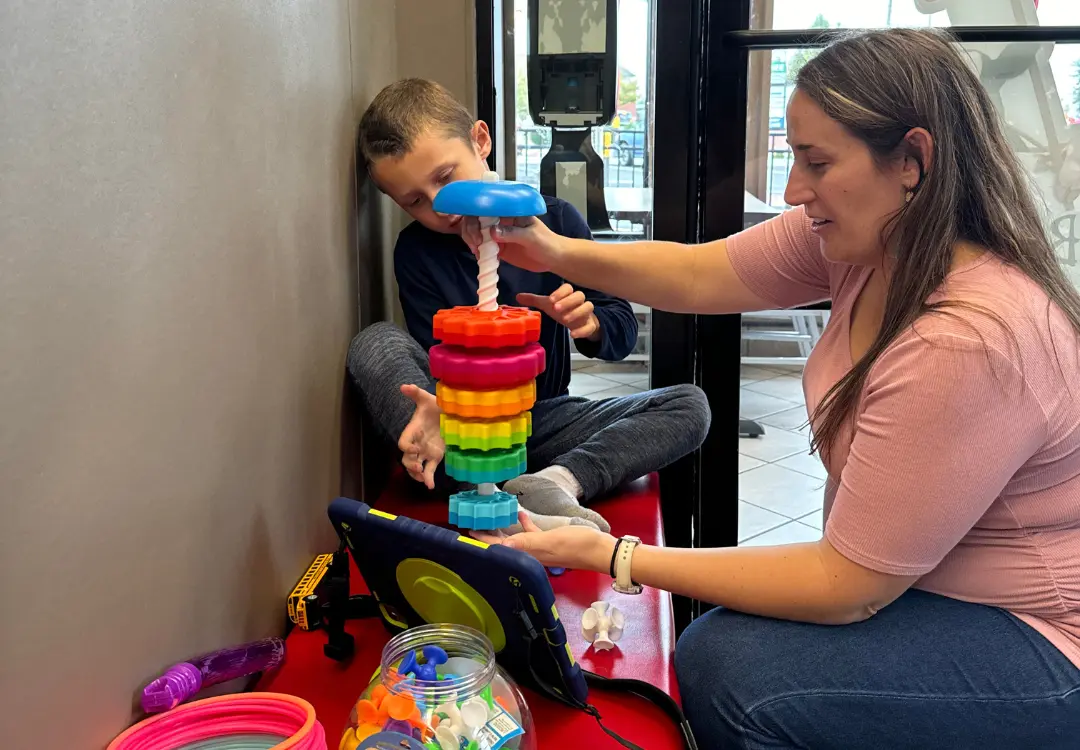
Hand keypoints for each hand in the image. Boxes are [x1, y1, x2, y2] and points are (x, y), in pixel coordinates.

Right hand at [397, 384, 443, 489]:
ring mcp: (425, 452)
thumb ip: (416, 393)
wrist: (449, 414)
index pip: (403, 442)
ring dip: (416, 474)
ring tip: (423, 477)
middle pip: (406, 458)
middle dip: (409, 464)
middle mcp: (417, 443)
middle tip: (418, 467)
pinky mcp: (435, 457)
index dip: (406, 447)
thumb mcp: (428, 399)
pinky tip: (430, 486)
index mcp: (413, 431)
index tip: (415, 448)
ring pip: (415, 467)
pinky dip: (428, 479)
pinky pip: (429, 471)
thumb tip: (404, 386)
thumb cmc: (436, 406)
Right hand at [461, 216, 565, 272]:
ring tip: (477, 252)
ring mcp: (498, 234)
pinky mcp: (498, 247)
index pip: (487, 206)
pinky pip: (482, 247)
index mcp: (509, 211)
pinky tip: (480, 257)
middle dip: (471, 229)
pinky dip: (477, 251)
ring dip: (472, 240)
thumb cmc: (547, 242)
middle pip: (476, 218)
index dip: (476, 213)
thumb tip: (492, 231)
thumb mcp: (531, 236)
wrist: (554, 258)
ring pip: (477, 232)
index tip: (477, 229)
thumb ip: (512, 232)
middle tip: (476, 244)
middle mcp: (501, 220)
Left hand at [473, 511, 616, 571]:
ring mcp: (540, 548)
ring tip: (491, 519)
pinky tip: (520, 514)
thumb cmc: (577, 545)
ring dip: (502, 531)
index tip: (467, 532)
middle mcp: (531, 553)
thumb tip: (501, 546)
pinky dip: (524, 524)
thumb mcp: (551, 541)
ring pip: (514, 539)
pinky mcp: (550, 542)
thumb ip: (527, 542)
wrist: (600, 550)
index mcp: (528, 553)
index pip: (499, 548)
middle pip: (502, 545)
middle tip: (473, 524)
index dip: (482, 542)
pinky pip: (531, 533)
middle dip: (487, 537)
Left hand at [517, 283, 599, 340]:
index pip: (568, 288)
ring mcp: (586, 313)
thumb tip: (518, 296)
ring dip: (577, 312)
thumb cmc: (563, 310)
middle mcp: (579, 302)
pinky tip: (573, 334)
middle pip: (579, 295)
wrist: (580, 322)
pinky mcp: (590, 325)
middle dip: (568, 301)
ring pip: (588, 307)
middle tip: (556, 308)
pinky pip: (590, 326)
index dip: (560, 292)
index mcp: (568, 295)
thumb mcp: (548, 305)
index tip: (551, 300)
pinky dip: (582, 330)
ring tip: (565, 320)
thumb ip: (535, 300)